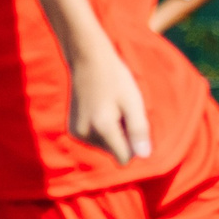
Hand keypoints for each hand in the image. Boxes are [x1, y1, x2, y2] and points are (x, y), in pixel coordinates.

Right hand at [69, 42, 153, 163]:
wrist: (88, 60)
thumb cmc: (116, 79)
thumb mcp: (134, 101)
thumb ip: (139, 130)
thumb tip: (144, 157)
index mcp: (102, 127)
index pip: (125, 157)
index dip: (134, 143)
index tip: (132, 121)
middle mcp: (86, 134)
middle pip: (115, 152)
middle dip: (123, 136)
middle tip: (121, 110)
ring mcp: (77, 133)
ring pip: (106, 146)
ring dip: (114, 132)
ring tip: (111, 107)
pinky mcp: (73, 130)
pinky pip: (96, 140)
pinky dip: (103, 129)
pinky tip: (101, 109)